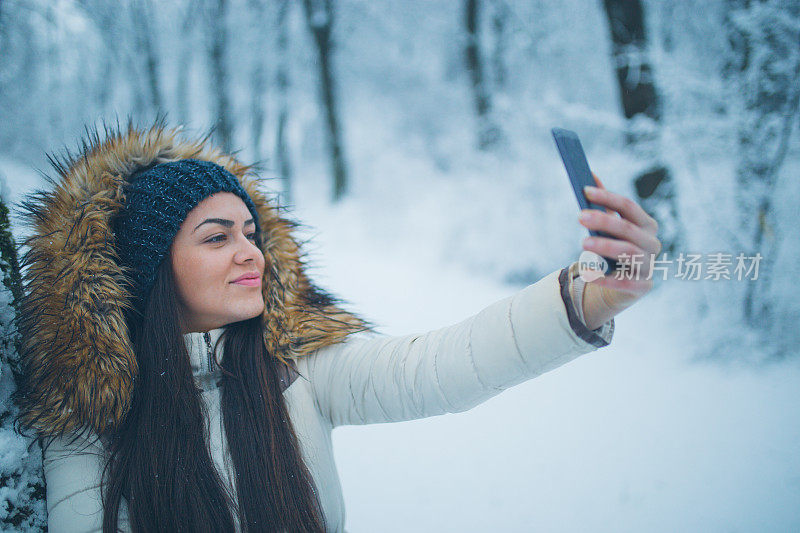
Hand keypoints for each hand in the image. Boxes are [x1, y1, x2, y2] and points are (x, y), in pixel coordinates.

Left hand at [577, 174, 661, 327]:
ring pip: (628, 252)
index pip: (628, 206)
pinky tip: (589, 272)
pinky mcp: (641, 286)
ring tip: (584, 244)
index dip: (607, 197)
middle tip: (579, 217)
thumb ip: (603, 204)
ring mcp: (649, 265)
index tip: (584, 190)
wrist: (621, 284)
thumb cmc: (614, 249)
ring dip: (605, 246)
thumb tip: (590, 176)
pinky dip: (605, 277)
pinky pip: (623, 281)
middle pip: (627, 228)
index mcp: (646, 224)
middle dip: (603, 221)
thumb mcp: (610, 227)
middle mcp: (652, 243)